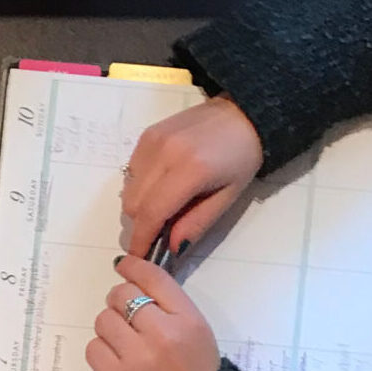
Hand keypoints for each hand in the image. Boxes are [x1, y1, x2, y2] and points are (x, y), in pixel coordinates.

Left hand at [85, 257, 220, 370]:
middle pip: (121, 296)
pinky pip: (94, 349)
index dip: (132, 267)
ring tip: (122, 345)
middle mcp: (162, 333)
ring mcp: (137, 357)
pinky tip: (113, 361)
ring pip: (103, 321)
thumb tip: (135, 288)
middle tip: (124, 317)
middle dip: (118, 302)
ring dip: (108, 329)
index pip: (153, 278)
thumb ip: (171, 311)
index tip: (123, 266)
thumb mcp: (198, 337)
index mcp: (188, 320)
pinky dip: (100, 352)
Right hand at [120, 96, 263, 256]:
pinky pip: (132, 172)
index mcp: (190, 169)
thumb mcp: (228, 197)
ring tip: (165, 203)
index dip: (142, 240)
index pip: (152, 213)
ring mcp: (152, 141)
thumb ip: (196, 224)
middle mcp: (164, 153)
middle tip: (162, 229)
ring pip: (128, 189)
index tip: (139, 256)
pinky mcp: (147, 135)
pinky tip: (162, 182)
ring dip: (141, 205)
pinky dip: (141, 185)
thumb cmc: (242, 158)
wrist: (243, 113)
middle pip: (133, 204)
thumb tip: (171, 250)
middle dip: (142, 224)